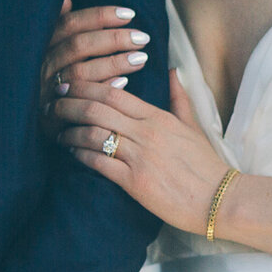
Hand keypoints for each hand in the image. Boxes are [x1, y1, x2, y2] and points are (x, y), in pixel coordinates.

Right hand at [42, 0, 150, 125]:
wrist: (39, 123)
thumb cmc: (51, 81)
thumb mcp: (50, 53)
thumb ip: (59, 26)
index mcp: (41, 47)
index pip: (70, 24)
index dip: (100, 16)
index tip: (129, 13)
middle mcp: (41, 67)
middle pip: (78, 46)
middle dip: (113, 38)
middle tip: (143, 37)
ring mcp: (44, 92)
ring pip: (80, 72)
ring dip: (114, 63)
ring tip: (141, 58)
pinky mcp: (51, 118)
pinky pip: (80, 102)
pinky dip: (102, 89)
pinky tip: (125, 83)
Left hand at [53, 71, 232, 235]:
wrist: (220, 199)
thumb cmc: (206, 165)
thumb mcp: (194, 127)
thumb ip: (179, 98)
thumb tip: (174, 72)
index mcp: (159, 117)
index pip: (114, 93)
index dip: (86, 87)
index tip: (69, 85)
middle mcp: (147, 132)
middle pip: (97, 108)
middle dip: (68, 104)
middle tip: (52, 104)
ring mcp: (140, 157)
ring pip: (93, 134)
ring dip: (69, 131)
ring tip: (57, 131)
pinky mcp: (134, 182)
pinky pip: (98, 162)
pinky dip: (79, 155)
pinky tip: (71, 153)